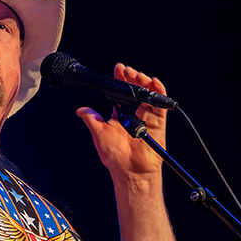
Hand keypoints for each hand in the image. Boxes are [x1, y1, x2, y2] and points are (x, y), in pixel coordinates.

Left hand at [75, 63, 168, 179]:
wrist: (129, 171)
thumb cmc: (115, 157)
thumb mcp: (99, 134)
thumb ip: (92, 119)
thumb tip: (80, 110)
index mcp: (119, 114)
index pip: (120, 92)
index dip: (120, 79)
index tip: (118, 69)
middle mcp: (134, 113)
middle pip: (135, 89)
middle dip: (133, 77)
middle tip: (128, 71)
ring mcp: (146, 116)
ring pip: (148, 94)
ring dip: (144, 82)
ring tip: (138, 76)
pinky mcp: (158, 122)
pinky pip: (160, 105)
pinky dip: (159, 92)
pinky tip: (154, 83)